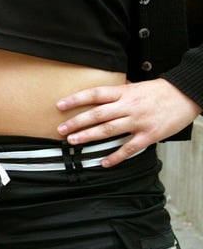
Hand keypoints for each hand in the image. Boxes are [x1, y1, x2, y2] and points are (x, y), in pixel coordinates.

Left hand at [57, 78, 201, 166]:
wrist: (188, 94)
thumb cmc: (161, 91)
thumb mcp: (136, 86)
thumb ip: (118, 92)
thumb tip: (99, 95)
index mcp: (124, 92)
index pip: (95, 94)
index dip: (76, 99)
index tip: (60, 105)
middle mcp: (129, 106)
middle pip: (97, 114)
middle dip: (77, 122)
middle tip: (61, 130)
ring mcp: (138, 121)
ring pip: (109, 130)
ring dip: (89, 136)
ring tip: (73, 142)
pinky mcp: (149, 135)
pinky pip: (129, 148)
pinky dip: (115, 157)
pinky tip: (104, 163)